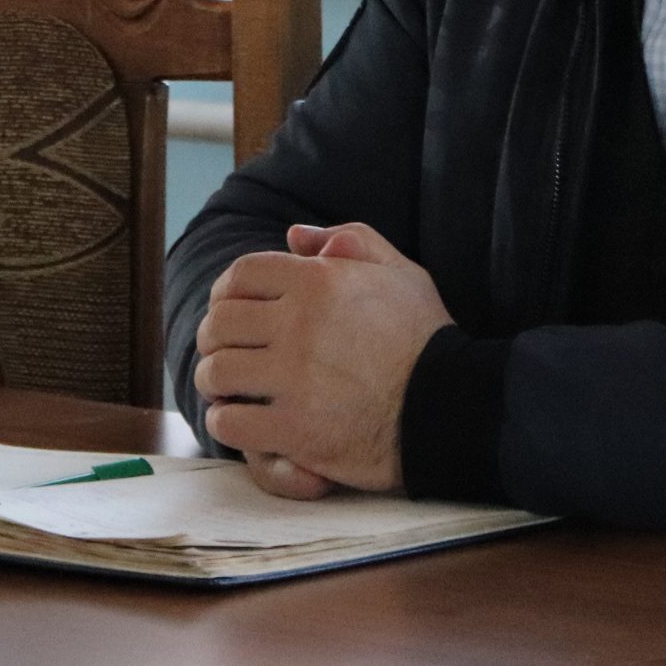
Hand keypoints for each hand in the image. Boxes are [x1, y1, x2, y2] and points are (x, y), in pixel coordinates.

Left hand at [192, 222, 450, 494]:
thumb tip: (295, 236)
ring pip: (215, 372)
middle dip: (217, 337)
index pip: (241, 275)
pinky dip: (227, 421)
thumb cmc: (426, 338)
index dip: (227, 291)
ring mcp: (294, 379)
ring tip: (232, 389)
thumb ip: (351, 241)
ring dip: (217, 381)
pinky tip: (244, 420)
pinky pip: (228, 421)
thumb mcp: (401, 273)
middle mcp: (300, 325)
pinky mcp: (293, 429)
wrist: (450, 407)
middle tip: (229, 352)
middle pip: (220, 323)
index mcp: (320, 282)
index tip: (232, 309)